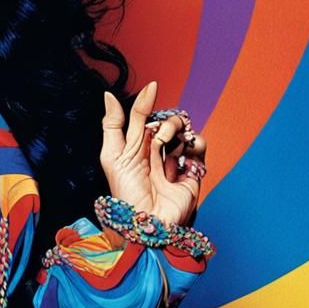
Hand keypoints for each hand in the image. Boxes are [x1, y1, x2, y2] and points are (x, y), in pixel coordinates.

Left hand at [99, 81, 206, 227]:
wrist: (147, 221)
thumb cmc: (125, 191)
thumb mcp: (112, 156)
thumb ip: (113, 124)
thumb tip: (109, 95)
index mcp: (134, 145)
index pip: (142, 116)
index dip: (146, 101)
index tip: (154, 86)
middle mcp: (155, 151)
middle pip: (165, 121)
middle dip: (164, 123)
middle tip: (158, 137)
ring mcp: (174, 160)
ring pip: (183, 131)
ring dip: (178, 132)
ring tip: (171, 146)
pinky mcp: (192, 172)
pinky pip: (199, 148)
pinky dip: (196, 142)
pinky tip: (189, 146)